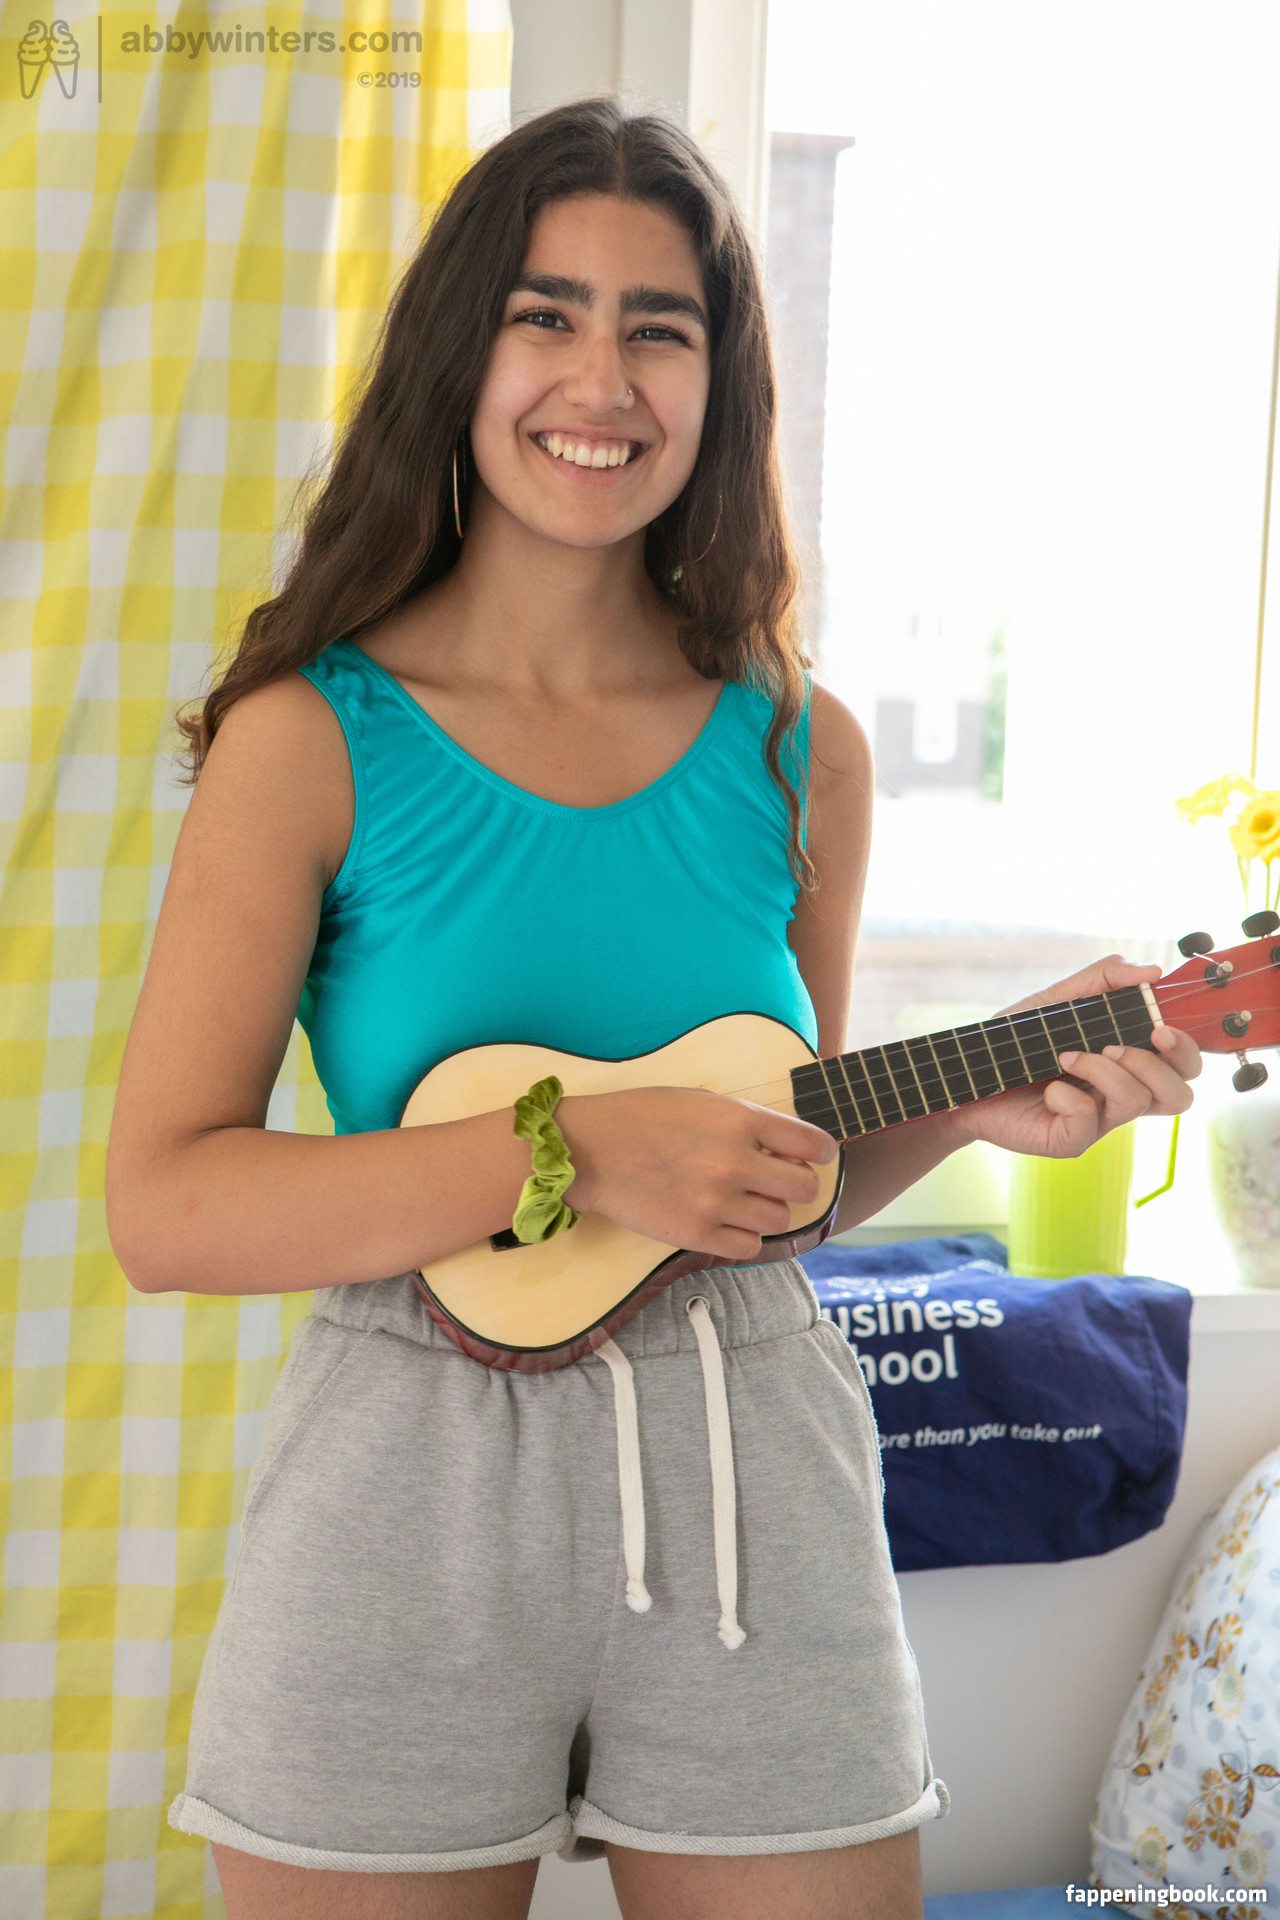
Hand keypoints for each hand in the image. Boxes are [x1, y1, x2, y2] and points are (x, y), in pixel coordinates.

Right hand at [558, 1086, 836, 1260]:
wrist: (589, 1150)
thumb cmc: (643, 1117)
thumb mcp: (701, 1101)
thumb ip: (747, 1122)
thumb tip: (789, 1146)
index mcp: (739, 1120)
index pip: (813, 1144)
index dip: (821, 1152)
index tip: (816, 1156)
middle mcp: (734, 1161)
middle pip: (804, 1187)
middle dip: (797, 1183)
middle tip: (778, 1180)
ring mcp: (715, 1201)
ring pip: (779, 1219)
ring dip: (768, 1210)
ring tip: (744, 1199)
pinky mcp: (695, 1234)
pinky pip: (749, 1246)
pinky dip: (744, 1236)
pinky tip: (726, 1220)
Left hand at [946, 955, 1201, 1159]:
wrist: (966, 1074)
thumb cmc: (1017, 1040)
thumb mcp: (1059, 999)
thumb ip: (1103, 979)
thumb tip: (1151, 971)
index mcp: (1129, 1062)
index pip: (1184, 1064)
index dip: (1186, 1047)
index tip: (1161, 1025)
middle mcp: (1121, 1093)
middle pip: (1179, 1094)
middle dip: (1161, 1064)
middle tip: (1120, 1043)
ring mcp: (1098, 1120)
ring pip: (1138, 1102)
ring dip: (1106, 1070)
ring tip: (1066, 1056)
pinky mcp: (1070, 1140)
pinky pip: (1089, 1122)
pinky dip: (1070, 1098)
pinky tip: (1048, 1088)